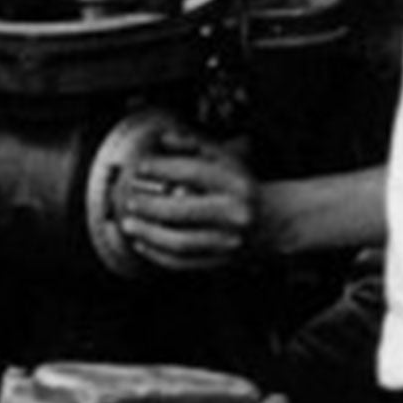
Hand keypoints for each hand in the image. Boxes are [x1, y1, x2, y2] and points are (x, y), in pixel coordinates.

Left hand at [111, 131, 258, 271]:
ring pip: (179, 242)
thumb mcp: (225, 160)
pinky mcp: (221, 261)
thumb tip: (164, 140)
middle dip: (149, 206)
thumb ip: (195, 146)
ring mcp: (229, 241)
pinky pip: (183, 262)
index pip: (193, 173)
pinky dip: (158, 254)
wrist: (273, 221)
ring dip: (148, 234)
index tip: (142, 167)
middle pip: (181, 211)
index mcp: (236, 184)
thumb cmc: (242, 187)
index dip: (163, 168)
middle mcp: (235, 214)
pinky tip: (143, 243)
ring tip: (130, 224)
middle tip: (130, 200)